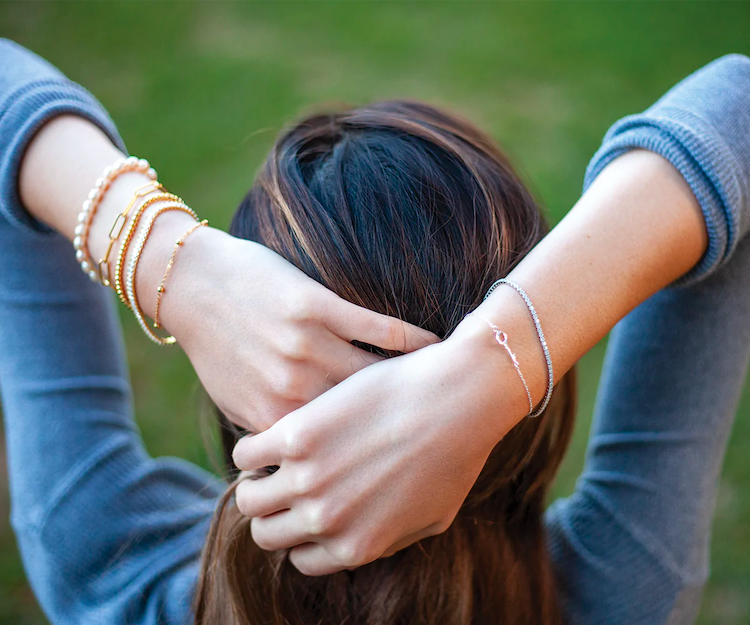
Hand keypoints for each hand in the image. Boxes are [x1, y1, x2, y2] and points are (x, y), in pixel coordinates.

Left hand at [159, 227, 438, 430]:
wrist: (194, 283)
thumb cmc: (217, 347)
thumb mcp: (235, 400)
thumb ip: (272, 432)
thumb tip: (298, 465)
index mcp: (271, 416)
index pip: (330, 451)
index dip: (366, 453)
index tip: (396, 454)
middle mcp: (292, 386)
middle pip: (359, 417)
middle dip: (397, 427)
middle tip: (431, 428)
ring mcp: (305, 344)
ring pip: (374, 375)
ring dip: (412, 385)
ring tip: (442, 392)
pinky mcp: (316, 305)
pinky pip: (377, 328)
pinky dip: (410, 339)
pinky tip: (434, 345)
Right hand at [231, 314, 530, 574]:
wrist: (459, 398)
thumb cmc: (456, 453)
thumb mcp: (431, 517)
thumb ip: (388, 540)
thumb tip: (359, 543)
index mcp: (353, 546)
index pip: (300, 557)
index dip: (301, 533)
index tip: (306, 508)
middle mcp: (325, 521)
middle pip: (265, 533)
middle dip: (272, 513)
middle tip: (285, 482)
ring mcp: (308, 478)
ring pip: (248, 497)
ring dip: (256, 481)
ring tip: (277, 458)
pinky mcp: (297, 434)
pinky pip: (247, 453)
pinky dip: (253, 448)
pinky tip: (277, 431)